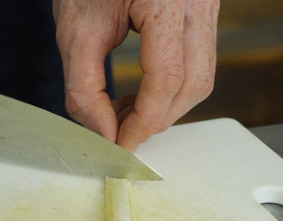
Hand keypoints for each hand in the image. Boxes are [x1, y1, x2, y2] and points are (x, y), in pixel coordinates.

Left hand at [53, 0, 218, 151]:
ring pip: (201, 79)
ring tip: (126, 114)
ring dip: (165, 108)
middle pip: (193, 83)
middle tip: (119, 132)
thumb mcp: (75, 29)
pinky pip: (198, 64)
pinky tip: (141, 94)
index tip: (119, 145)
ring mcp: (206, 6)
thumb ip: (84, 87)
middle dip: (156, 118)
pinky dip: (171, 90)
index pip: (167, 77)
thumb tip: (104, 135)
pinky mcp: (203, 14)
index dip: (143, 120)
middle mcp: (197, 0)